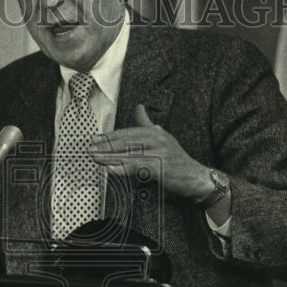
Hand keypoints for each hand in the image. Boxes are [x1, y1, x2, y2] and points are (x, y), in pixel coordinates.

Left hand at [89, 104, 215, 201]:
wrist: (196, 178)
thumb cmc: (176, 161)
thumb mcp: (162, 138)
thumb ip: (147, 125)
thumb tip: (138, 108)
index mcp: (155, 131)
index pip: (129, 132)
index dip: (110, 136)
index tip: (94, 139)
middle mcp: (158, 138)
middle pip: (127, 141)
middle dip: (106, 145)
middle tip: (90, 149)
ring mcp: (160, 152)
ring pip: (130, 153)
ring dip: (110, 156)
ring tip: (95, 158)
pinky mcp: (161, 166)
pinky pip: (138, 166)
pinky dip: (123, 167)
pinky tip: (111, 169)